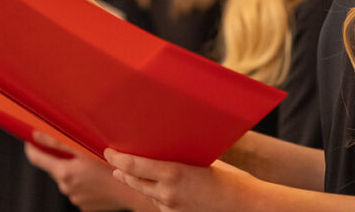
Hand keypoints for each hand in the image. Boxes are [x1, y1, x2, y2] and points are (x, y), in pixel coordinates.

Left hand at [25, 134, 146, 211]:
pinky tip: (97, 178)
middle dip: (62, 159)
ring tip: (93, 166)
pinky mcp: (84, 205)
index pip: (37, 159)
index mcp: (64, 173)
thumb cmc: (110, 166)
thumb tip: (36, 135)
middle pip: (55, 169)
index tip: (30, 141)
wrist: (131, 190)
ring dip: (75, 171)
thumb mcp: (84, 149)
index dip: (32, 148)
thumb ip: (56, 143)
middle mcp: (66, 188)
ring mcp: (75, 198)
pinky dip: (84, 182)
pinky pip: (79, 189)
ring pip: (68, 180)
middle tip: (79, 151)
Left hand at [105, 149, 261, 211]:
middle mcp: (168, 194)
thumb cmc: (231, 179)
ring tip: (127, 173)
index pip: (135, 165)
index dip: (118, 158)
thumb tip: (170, 149)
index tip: (109, 151)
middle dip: (122, 171)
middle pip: (135, 181)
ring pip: (146, 194)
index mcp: (173, 174)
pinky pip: (160, 204)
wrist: (245, 206)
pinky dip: (155, 195)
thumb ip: (182, 158)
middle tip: (114, 161)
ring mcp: (171, 209)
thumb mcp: (204, 161)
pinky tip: (157, 188)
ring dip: (137, 183)